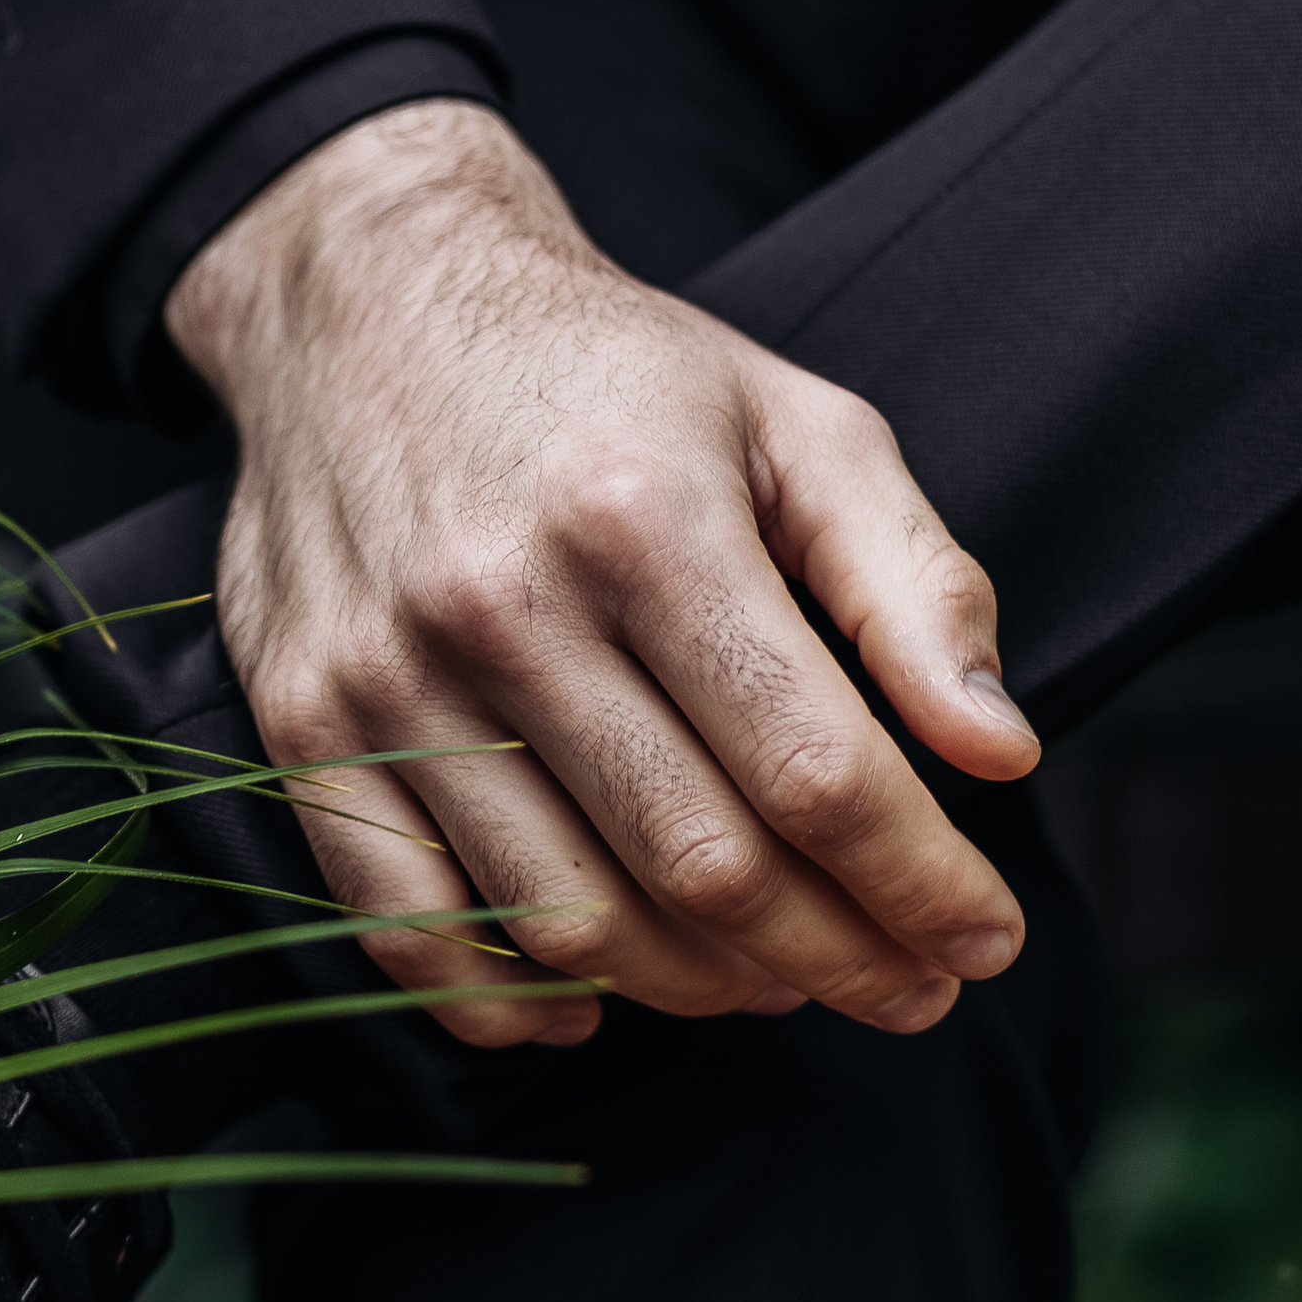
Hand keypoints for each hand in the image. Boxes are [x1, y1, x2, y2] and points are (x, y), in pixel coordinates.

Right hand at [164, 99, 1039, 1048]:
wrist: (361, 300)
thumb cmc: (611, 374)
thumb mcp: (798, 424)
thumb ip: (914, 585)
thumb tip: (999, 751)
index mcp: (645, 520)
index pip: (813, 767)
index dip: (919, 883)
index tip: (984, 940)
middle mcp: (502, 605)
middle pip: (701, 866)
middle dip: (836, 959)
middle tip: (910, 991)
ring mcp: (386, 676)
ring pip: (568, 919)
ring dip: (699, 991)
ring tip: (778, 980)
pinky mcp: (302, 722)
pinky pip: (405, 927)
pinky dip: (506, 1002)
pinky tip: (597, 1000)